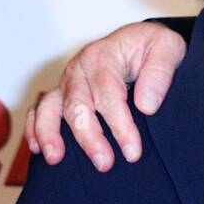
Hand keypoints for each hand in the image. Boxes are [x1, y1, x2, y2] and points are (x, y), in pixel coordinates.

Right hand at [25, 22, 187, 170]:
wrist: (142, 40)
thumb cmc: (154, 46)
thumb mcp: (168, 49)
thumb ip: (159, 74)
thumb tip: (145, 106)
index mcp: (104, 56)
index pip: (109, 95)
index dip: (120, 126)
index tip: (132, 152)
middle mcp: (80, 68)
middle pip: (77, 106)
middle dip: (89, 138)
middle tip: (105, 163)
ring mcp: (68, 81)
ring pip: (49, 107)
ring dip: (50, 134)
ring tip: (55, 159)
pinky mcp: (62, 92)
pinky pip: (39, 109)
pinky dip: (34, 128)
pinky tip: (38, 149)